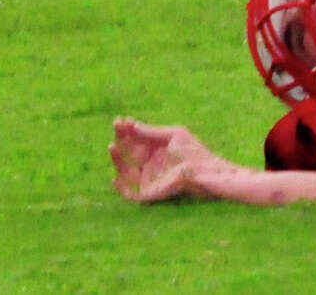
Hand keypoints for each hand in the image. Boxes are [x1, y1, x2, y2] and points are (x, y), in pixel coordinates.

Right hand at [109, 117, 225, 202]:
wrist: (204, 170)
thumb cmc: (193, 150)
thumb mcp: (173, 135)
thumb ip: (153, 132)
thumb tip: (132, 124)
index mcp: (155, 148)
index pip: (136, 138)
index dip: (128, 129)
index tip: (122, 120)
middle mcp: (150, 163)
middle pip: (129, 151)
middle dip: (121, 138)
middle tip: (117, 125)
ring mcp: (149, 178)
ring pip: (126, 171)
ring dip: (117, 160)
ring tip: (112, 146)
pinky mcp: (150, 193)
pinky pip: (132, 195)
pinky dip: (121, 189)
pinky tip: (115, 178)